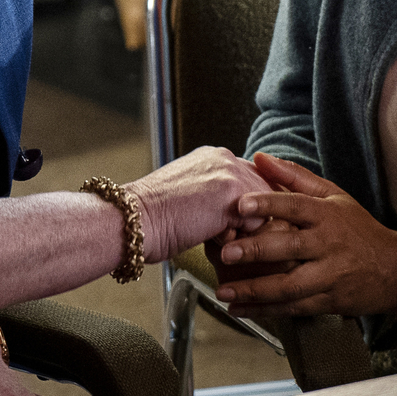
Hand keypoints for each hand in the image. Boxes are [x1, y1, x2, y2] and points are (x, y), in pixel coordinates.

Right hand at [126, 146, 271, 262]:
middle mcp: (224, 158)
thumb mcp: (189, 195)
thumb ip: (214, 194)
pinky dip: (239, 239)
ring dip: (244, 229)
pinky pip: (257, 224)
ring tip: (215, 234)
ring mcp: (229, 173)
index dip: (248, 206)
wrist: (132, 221)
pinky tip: (212, 237)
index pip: (251, 178)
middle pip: (264, 192)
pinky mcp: (231, 193)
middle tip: (224, 233)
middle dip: (251, 218)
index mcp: (212, 156)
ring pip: (263, 209)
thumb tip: (238, 214)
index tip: (233, 224)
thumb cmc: (153, 218)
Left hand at [210, 153, 396, 318]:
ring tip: (224, 291)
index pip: (296, 206)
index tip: (241, 204)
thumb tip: (259, 157)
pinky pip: (294, 307)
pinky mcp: (328, 302)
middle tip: (226, 252)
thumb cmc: (359, 228)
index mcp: (328, 215)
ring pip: (289, 285)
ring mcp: (329, 276)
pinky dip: (266, 310)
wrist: (396, 270)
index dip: (269, 204)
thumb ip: (294, 176)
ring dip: (254, 290)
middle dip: (256, 251)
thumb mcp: (334, 196)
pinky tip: (241, 309)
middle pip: (289, 247)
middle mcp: (328, 245)